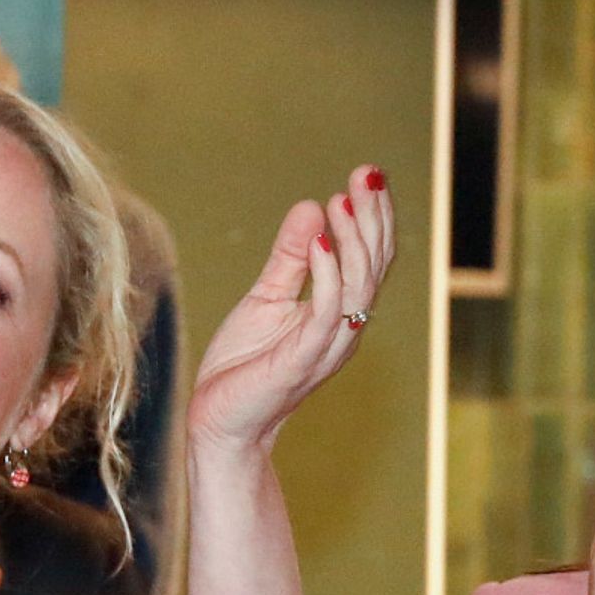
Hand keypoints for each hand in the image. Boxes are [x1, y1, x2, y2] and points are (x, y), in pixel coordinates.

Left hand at [186, 169, 396, 462]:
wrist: (220, 420)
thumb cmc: (244, 365)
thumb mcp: (267, 296)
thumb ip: (291, 257)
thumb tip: (312, 206)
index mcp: (341, 313)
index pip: (371, 259)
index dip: (375, 217)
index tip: (368, 173)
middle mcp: (345, 328)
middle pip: (375, 268)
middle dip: (374, 219)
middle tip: (366, 174)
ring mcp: (327, 346)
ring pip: (358, 287)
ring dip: (353, 241)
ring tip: (341, 200)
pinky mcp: (302, 360)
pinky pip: (326, 313)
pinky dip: (325, 274)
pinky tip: (318, 241)